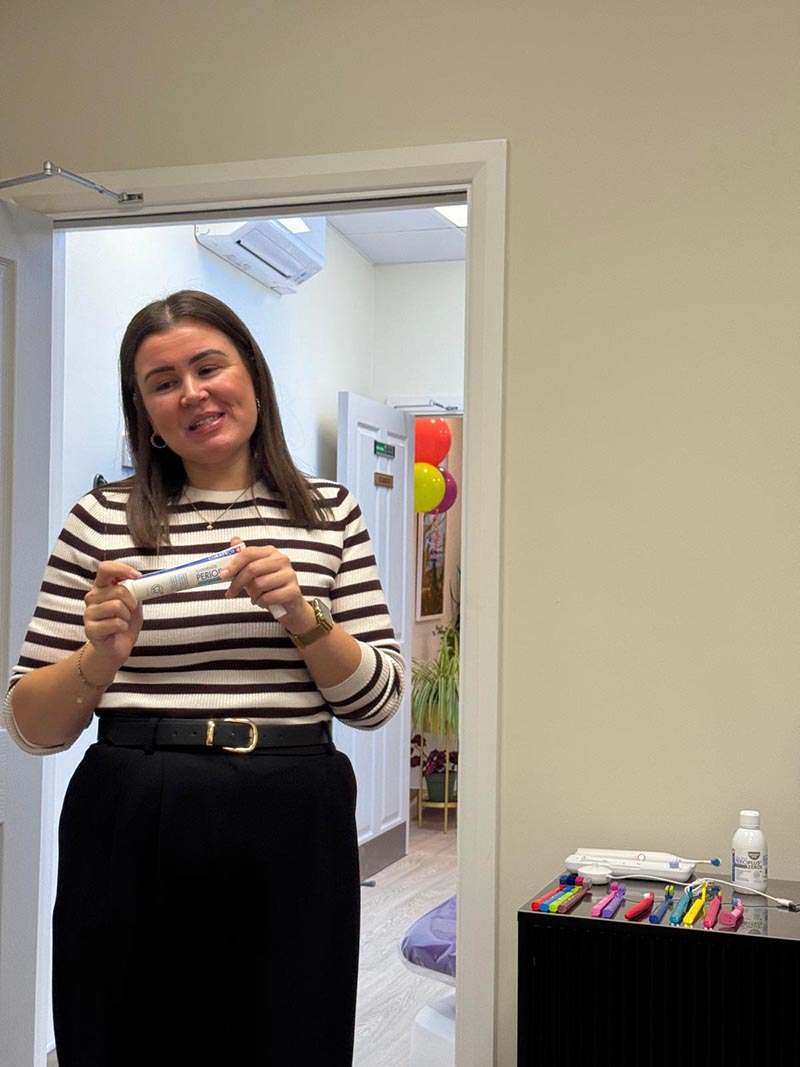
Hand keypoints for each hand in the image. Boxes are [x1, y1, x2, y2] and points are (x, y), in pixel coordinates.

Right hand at [83, 561, 142, 675]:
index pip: (105, 568)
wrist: (116, 647)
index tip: (138, 576)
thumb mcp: (133, 602)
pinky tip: (118, 631)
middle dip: (132, 601)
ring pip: (116, 606)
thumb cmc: (124, 622)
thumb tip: (144, 580)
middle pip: (118, 590)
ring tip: (122, 621)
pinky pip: (115, 623)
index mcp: (101, 587)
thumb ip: (135, 590)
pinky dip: (123, 627)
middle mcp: (92, 597)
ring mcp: (88, 613)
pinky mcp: (90, 629)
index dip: (122, 569)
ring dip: (127, 616)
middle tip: (131, 610)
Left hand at [222, 537, 312, 629]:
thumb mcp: (255, 572)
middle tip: (230, 593)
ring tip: (255, 598)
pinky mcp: (293, 591)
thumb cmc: (270, 586)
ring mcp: (289, 575)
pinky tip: (264, 602)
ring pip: (259, 584)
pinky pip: (268, 597)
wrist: (289, 604)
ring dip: (252, 595)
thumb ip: (244, 558)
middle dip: (237, 583)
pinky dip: (261, 603)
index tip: (222, 575)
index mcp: (271, 552)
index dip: (233, 564)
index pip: (248, 553)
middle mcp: (282, 560)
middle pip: (252, 569)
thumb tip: (234, 540)